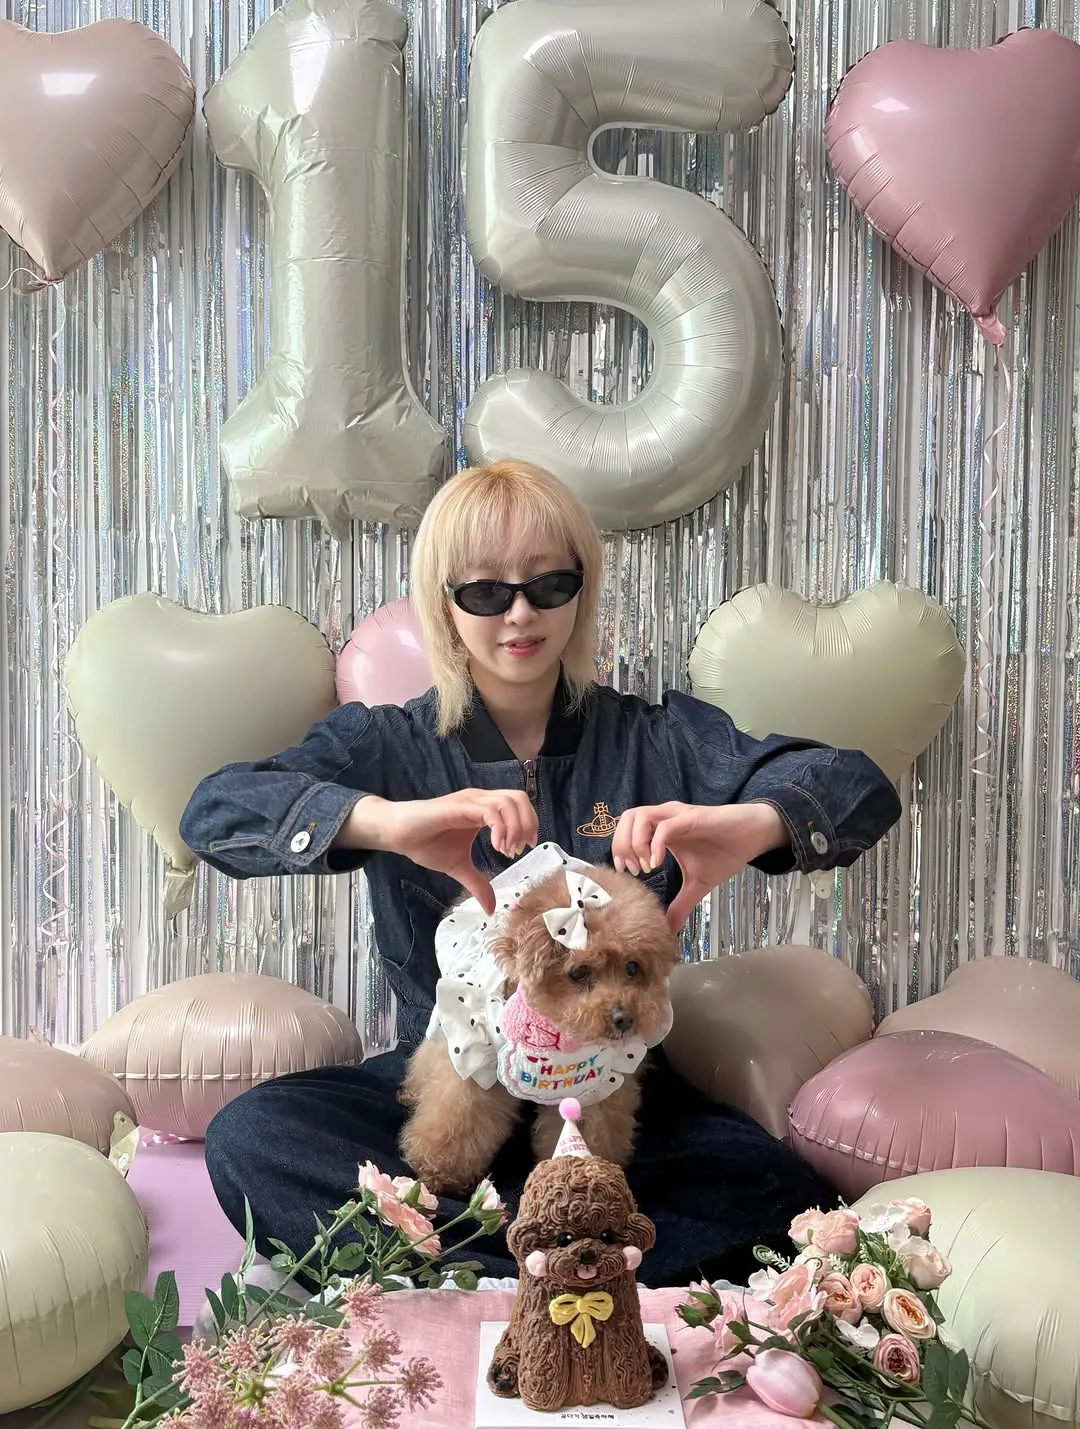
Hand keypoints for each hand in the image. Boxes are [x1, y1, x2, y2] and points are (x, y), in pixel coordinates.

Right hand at [341, 790, 538, 913]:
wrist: (397, 834)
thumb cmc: (425, 843)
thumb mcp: (458, 867)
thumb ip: (477, 884)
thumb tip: (490, 908)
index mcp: (483, 809)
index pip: (518, 805)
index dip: (529, 824)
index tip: (524, 848)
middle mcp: (480, 800)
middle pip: (519, 799)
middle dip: (528, 823)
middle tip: (520, 849)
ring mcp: (470, 801)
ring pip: (508, 802)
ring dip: (515, 827)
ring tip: (507, 851)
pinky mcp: (459, 806)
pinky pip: (489, 811)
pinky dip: (500, 828)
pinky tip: (497, 847)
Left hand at [612, 801, 787, 931]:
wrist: (755, 835)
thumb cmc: (726, 852)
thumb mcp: (698, 884)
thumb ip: (680, 904)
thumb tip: (670, 930)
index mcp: (662, 830)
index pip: (626, 829)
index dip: (619, 849)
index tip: (627, 874)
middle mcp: (666, 818)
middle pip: (627, 818)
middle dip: (621, 845)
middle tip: (632, 870)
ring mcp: (677, 816)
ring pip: (639, 816)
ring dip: (635, 843)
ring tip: (645, 867)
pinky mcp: (692, 818)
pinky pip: (665, 827)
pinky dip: (655, 844)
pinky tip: (657, 863)